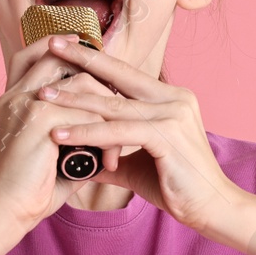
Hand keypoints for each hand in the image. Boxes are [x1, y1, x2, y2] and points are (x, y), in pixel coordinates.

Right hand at [0, 33, 124, 236]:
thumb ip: (70, 128)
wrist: (6, 213)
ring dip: (107, 114)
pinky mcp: (39, 118)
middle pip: (59, 58)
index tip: (84, 51)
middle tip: (120, 108)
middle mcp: (14, 95)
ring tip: (114, 150)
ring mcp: (25, 103)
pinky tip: (108, 162)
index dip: (55, 47)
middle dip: (96, 77)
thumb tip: (104, 123)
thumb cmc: (30, 189)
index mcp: (12, 99)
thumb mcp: (50, 150)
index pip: (30, 55)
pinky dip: (105, 138)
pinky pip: (88, 115)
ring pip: (83, 86)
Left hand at [35, 35, 242, 235]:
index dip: (94, 59)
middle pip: (119, 75)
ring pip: (113, 104)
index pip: (125, 73)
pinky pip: (118, 131)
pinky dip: (87, 133)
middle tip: (50, 44)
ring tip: (43, 96)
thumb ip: (109, 156)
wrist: (212, 209)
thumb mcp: (135, 165)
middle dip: (82, 60)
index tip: (65, 46)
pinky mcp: (169, 135)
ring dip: (75, 100)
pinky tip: (60, 134)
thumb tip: (80, 159)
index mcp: (169, 98)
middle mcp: (174, 98)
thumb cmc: (175, 186)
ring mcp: (174, 114)